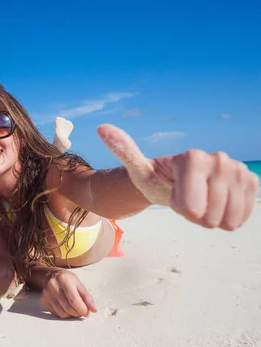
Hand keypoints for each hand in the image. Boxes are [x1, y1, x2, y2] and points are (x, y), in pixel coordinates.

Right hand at [41, 269, 96, 318]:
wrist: (50, 275)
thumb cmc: (67, 279)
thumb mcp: (79, 284)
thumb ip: (87, 297)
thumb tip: (94, 309)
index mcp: (64, 280)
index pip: (74, 300)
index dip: (82, 309)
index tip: (87, 312)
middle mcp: (53, 286)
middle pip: (68, 308)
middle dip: (78, 313)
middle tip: (82, 311)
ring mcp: (46, 294)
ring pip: (62, 313)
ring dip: (71, 315)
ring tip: (74, 309)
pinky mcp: (43, 300)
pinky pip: (56, 313)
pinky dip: (64, 314)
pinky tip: (66, 307)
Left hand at [98, 124, 258, 229]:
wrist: (176, 184)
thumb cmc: (156, 179)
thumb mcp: (139, 171)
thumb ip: (124, 150)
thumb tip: (101, 128)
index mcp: (192, 157)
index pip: (192, 205)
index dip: (183, 209)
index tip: (175, 200)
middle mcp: (218, 159)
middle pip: (210, 213)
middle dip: (196, 216)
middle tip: (187, 201)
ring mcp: (238, 169)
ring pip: (229, 217)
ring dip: (212, 219)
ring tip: (201, 203)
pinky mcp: (251, 181)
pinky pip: (243, 215)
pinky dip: (229, 218)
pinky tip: (218, 205)